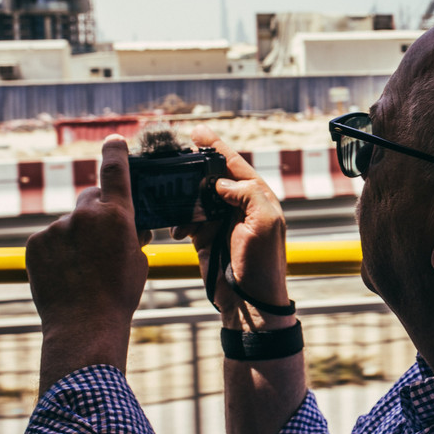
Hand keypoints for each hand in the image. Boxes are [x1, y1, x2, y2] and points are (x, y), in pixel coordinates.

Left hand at [27, 135, 150, 390]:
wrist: (84, 325)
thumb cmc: (119, 295)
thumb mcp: (138, 260)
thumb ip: (131, 235)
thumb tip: (128, 228)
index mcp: (117, 216)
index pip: (115, 171)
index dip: (114, 152)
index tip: (114, 140)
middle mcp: (85, 215)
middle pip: (90, 199)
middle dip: (97, 213)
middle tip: (102, 241)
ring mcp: (57, 228)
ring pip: (69, 224)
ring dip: (76, 238)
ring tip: (83, 271)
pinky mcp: (35, 243)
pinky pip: (49, 239)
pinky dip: (57, 251)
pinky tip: (65, 274)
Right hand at [171, 125, 290, 330]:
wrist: (249, 302)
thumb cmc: (263, 265)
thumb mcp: (264, 223)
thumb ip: (247, 194)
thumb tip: (222, 181)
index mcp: (257, 197)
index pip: (235, 164)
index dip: (216, 146)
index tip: (197, 131)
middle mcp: (239, 205)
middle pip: (212, 175)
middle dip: (193, 166)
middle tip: (172, 156)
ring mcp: (220, 220)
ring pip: (196, 195)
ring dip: (183, 195)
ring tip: (169, 191)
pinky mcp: (204, 236)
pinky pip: (187, 218)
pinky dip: (179, 218)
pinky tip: (176, 226)